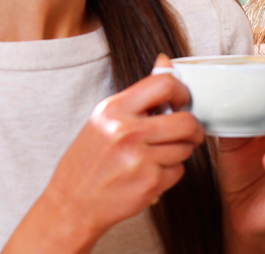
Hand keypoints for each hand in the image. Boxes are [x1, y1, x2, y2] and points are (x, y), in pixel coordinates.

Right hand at [4, 54, 201, 253]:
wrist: (71, 205)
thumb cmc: (88, 161)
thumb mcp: (104, 120)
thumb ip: (138, 95)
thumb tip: (165, 61)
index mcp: (114, 110)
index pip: (165, 84)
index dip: (182, 93)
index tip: (181, 103)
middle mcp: (126, 132)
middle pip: (186, 121)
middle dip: (193, 129)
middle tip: (186, 134)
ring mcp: (139, 159)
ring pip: (186, 148)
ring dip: (179, 152)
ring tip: (157, 156)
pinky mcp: (149, 183)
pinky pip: (179, 171)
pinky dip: (170, 173)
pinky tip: (150, 173)